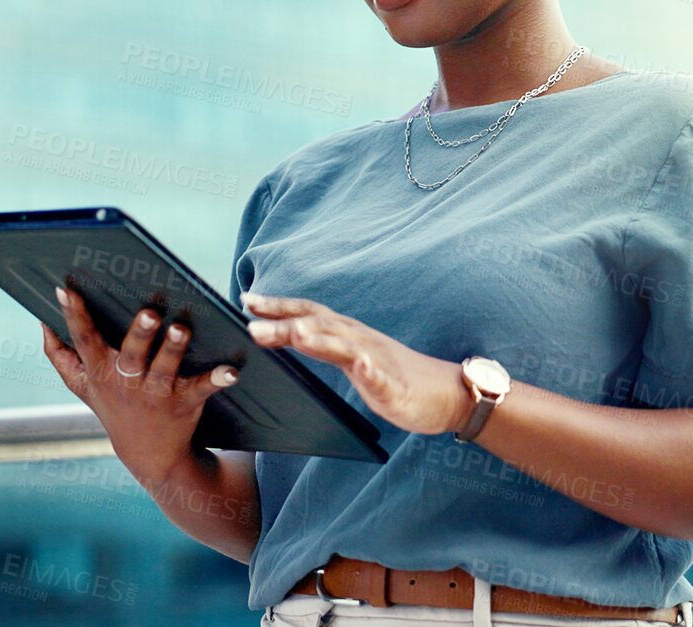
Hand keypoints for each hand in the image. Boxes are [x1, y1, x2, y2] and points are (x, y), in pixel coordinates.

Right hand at [42, 284, 240, 484]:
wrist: (149, 456)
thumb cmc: (114, 407)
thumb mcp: (82, 386)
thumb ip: (60, 356)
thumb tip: (41, 321)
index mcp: (101, 371)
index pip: (83, 339)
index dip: (72, 314)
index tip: (66, 289)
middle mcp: (127, 381)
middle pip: (131, 354)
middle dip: (139, 333)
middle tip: (148, 312)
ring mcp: (157, 393)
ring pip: (165, 368)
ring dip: (174, 349)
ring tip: (181, 329)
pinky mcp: (185, 402)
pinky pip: (202, 388)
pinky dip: (217, 379)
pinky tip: (231, 371)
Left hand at [243, 294, 471, 436]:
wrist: (447, 393)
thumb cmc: (396, 375)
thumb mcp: (352, 357)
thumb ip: (323, 345)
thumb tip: (287, 333)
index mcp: (348, 335)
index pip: (308, 313)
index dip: (278, 306)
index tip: (245, 300)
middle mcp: (361, 341)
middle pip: (319, 326)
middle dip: (286, 323)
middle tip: (252, 323)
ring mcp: (380, 362)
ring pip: (348, 348)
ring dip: (323, 340)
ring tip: (298, 334)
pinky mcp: (398, 387)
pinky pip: (385, 379)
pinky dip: (374, 372)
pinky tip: (365, 369)